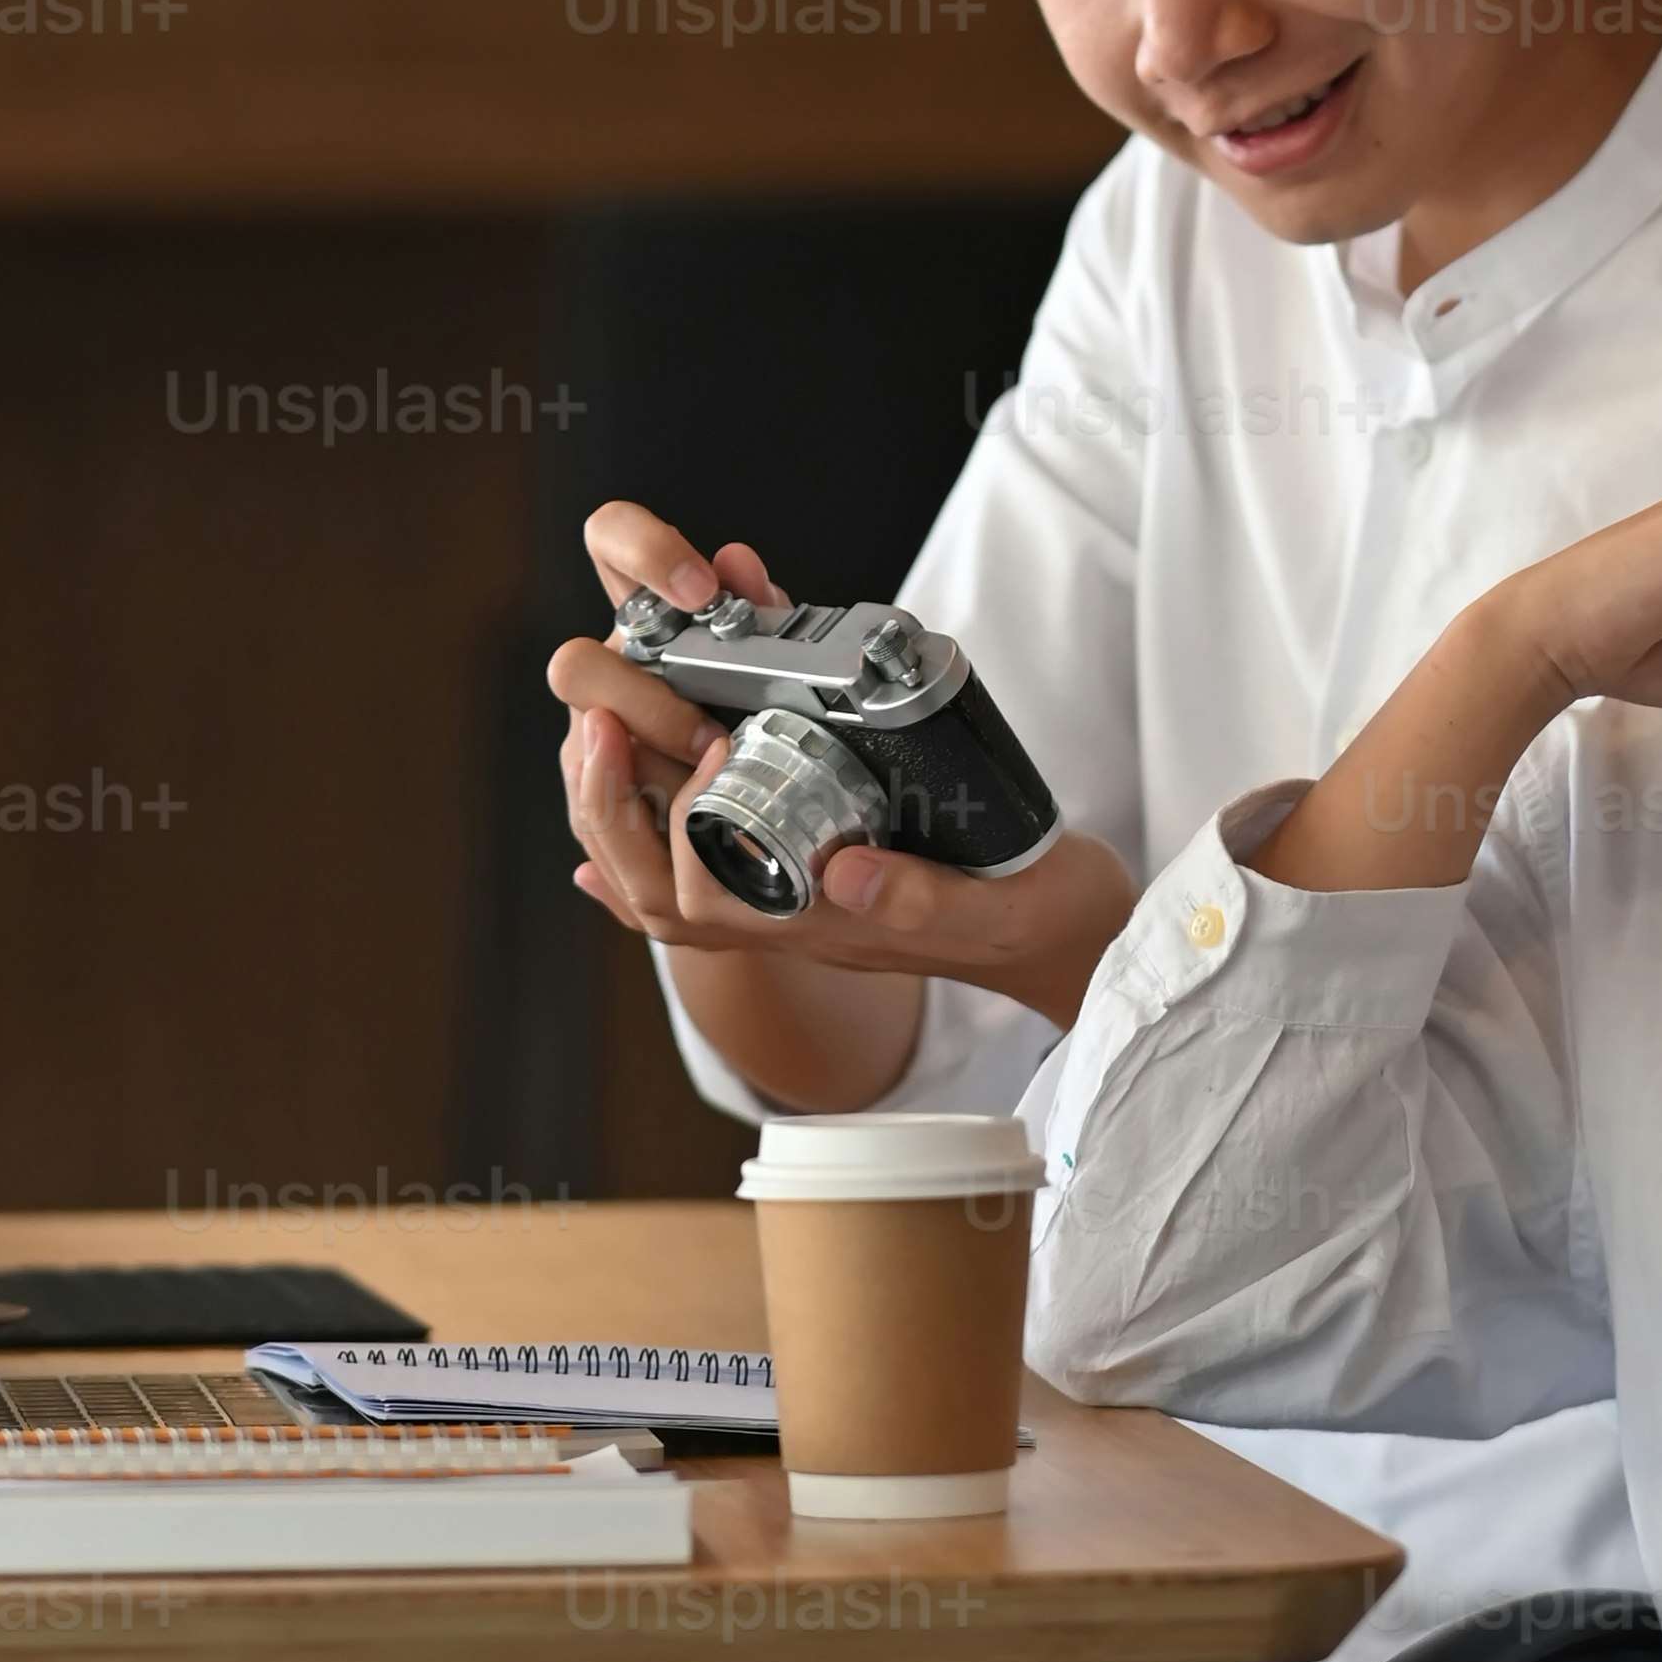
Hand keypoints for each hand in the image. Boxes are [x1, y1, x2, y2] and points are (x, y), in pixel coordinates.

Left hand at [546, 501, 1134, 1028]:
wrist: (1066, 940)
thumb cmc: (1036, 918)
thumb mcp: (995, 902)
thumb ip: (922, 896)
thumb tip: (846, 873)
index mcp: (823, 925)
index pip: (703, 895)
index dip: (680, 818)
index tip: (704, 739)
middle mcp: (789, 920)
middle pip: (656, 890)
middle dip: (611, 807)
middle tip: (595, 721)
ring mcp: (791, 904)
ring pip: (663, 881)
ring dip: (618, 812)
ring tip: (595, 735)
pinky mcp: (807, 876)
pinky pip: (699, 877)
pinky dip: (648, 851)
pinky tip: (617, 830)